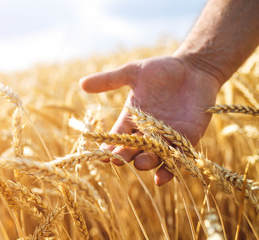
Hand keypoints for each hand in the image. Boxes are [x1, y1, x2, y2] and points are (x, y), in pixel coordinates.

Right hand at [80, 56, 221, 184]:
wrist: (193, 68)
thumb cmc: (162, 69)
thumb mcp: (133, 73)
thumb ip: (109, 80)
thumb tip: (81, 83)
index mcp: (132, 119)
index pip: (117, 136)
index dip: (110, 146)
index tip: (102, 154)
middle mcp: (147, 132)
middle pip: (133, 148)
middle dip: (126, 155)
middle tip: (118, 160)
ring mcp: (167, 137)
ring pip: (154, 155)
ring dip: (146, 161)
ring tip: (140, 162)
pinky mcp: (187, 138)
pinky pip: (177, 157)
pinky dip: (169, 169)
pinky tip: (161, 177)